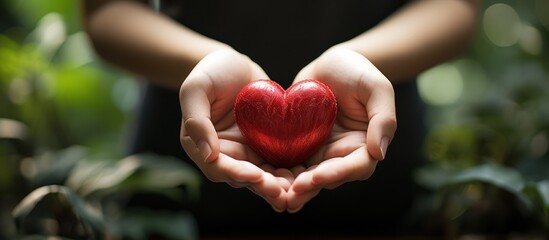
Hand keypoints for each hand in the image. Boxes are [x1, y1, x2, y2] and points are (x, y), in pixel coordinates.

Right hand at [179, 49, 288, 210]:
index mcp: (201, 146)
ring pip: (263, 174)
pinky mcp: (265, 143)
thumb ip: (196, 120)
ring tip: (297, 191)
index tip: (256, 176)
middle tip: (282, 193)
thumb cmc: (209, 72)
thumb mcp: (196, 89)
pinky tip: (308, 175)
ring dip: (279, 185)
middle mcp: (225, 154)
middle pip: (244, 178)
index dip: (237, 174)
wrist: (233, 64)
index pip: (218, 168)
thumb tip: (207, 154)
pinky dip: (291, 169)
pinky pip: (278, 160)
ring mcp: (246, 150)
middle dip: (263, 187)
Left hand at [286, 47, 396, 211]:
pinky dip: (279, 171)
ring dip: (294, 187)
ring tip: (277, 195)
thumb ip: (383, 119)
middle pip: (329, 177)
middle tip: (292, 195)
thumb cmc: (359, 72)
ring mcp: (321, 151)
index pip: (356, 167)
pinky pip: (290, 160)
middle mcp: (343, 153)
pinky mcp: (301, 144)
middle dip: (311, 187)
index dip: (337, 174)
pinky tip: (264, 177)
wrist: (332, 63)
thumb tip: (379, 154)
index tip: (318, 177)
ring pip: (308, 175)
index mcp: (366, 145)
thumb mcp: (377, 89)